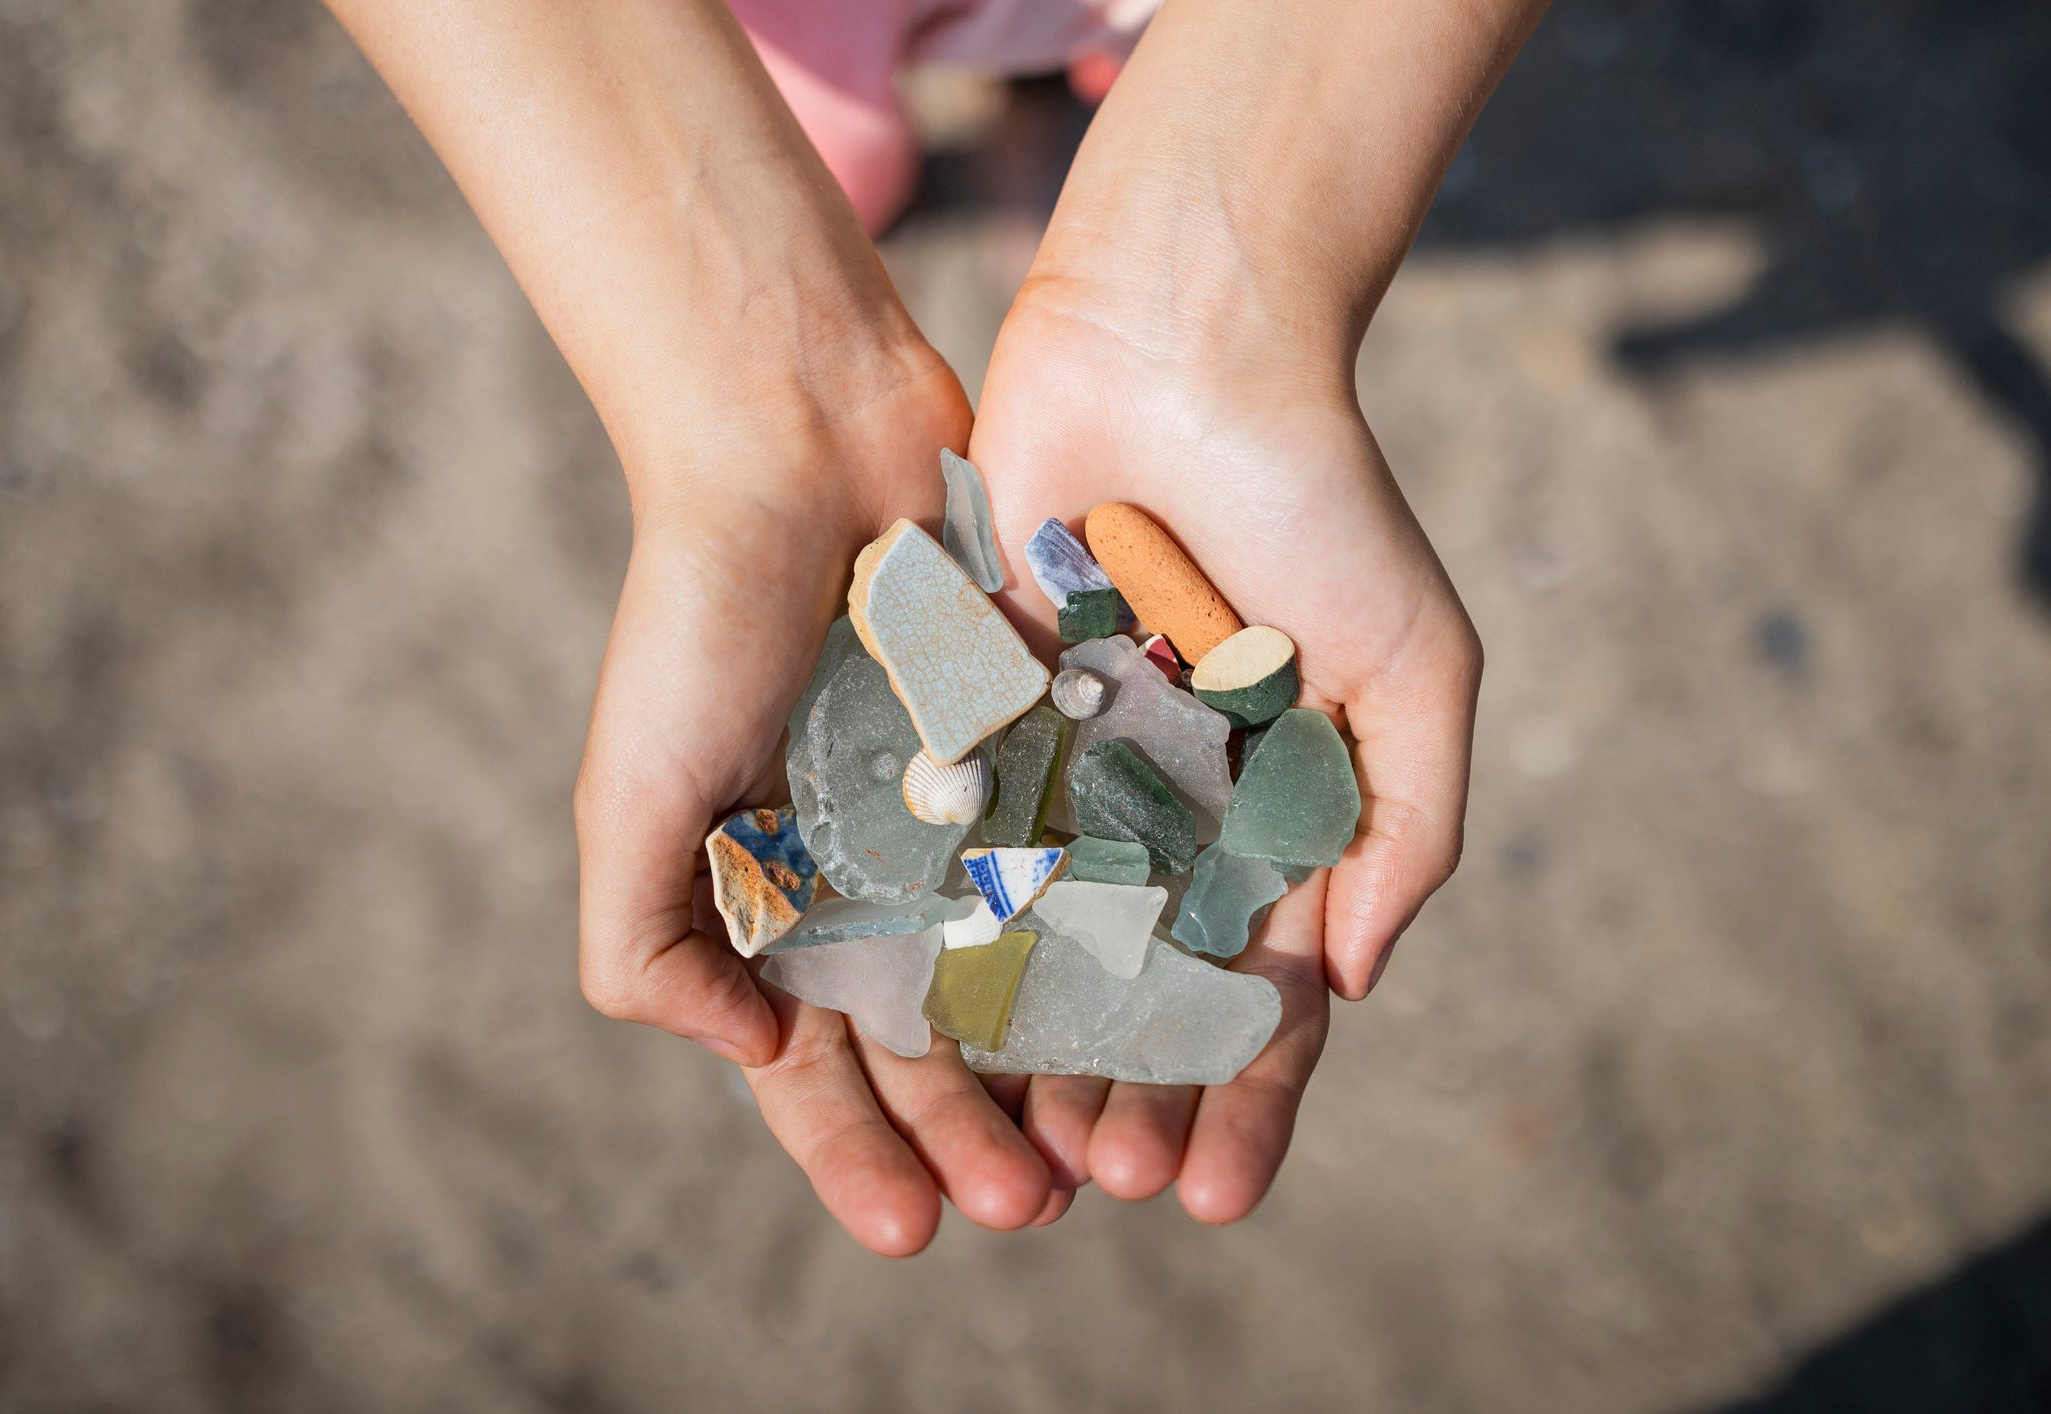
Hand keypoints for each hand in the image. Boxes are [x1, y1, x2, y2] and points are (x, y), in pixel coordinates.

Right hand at [573, 352, 1071, 1253]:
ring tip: (1111, 1144)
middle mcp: (875, 876)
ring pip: (1026, 976)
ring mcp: (963, 817)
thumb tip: (748, 1055)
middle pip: (935, 1044)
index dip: (859, 1158)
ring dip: (1061, 1070)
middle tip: (1039, 1208)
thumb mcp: (633, 796)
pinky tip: (1165, 1011)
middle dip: (977, 1134)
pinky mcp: (1042, 751)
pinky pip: (1091, 867)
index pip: (814, 1071)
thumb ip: (645, 946)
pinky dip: (1121, 941)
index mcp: (771, 903)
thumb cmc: (697, 618)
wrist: (798, 441)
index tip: (918, 1232)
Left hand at [966, 277, 1482, 1223]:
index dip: (1245, 1100)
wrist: (1184, 346)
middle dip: (1129, 1095)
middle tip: (1096, 1179)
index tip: (1209, 1193)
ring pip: (1044, 944)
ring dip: (1034, 1049)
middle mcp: (1172, 807)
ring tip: (1012, 1139)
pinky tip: (929, 1023)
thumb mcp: (1415, 664)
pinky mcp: (983, 710)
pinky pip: (962, 843)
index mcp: (1279, 811)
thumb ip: (1407, 824)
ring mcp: (1073, 765)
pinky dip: (948, 934)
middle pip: (1144, 991)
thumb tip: (1353, 984)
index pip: (1264, 992)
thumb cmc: (1322, 497)